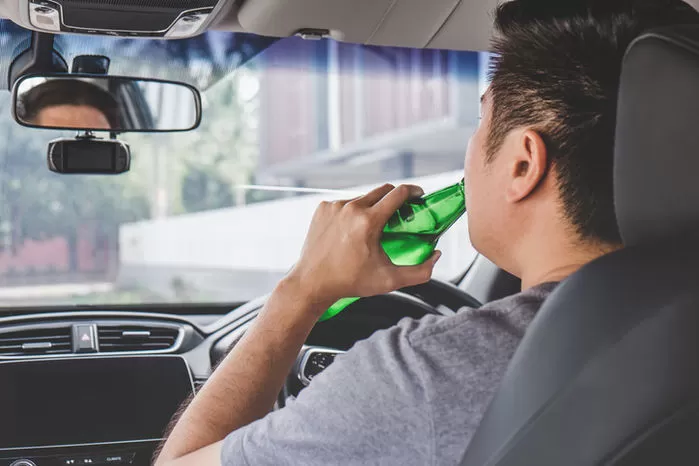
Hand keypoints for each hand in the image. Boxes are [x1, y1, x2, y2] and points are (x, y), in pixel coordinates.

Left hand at [286, 183, 441, 308]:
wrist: (312, 283)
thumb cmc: (350, 282)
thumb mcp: (389, 280)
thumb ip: (420, 271)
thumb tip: (436, 256)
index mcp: (368, 221)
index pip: (398, 193)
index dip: (413, 191)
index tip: (419, 196)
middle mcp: (351, 208)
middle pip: (382, 191)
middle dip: (395, 199)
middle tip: (401, 212)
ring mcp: (334, 206)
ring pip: (362, 198)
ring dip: (372, 208)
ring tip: (373, 228)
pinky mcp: (322, 209)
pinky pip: (344, 204)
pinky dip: (352, 213)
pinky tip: (351, 231)